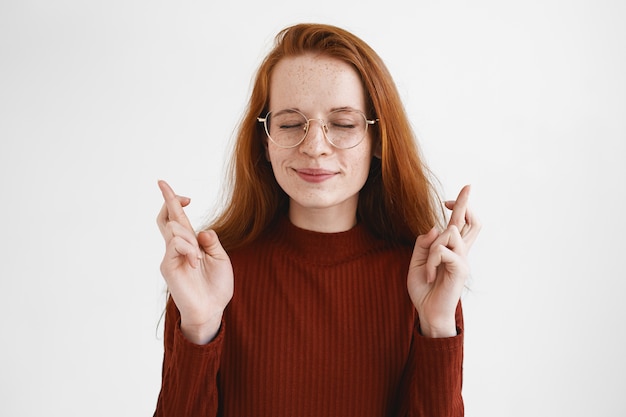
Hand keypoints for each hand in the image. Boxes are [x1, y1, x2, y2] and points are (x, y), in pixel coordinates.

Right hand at [156, 180, 233, 343]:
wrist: (211, 309)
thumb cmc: (216, 286)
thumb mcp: (220, 258)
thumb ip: (211, 242)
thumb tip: (202, 230)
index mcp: (190, 244)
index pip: (177, 219)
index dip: (174, 202)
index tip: (183, 195)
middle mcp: (177, 248)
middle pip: (166, 218)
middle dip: (169, 200)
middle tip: (172, 190)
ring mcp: (171, 256)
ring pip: (174, 230)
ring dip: (189, 238)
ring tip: (199, 257)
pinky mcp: (168, 266)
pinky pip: (175, 245)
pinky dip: (188, 249)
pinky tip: (196, 261)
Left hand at [407, 185, 480, 337]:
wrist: (428, 312)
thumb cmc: (424, 288)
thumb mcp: (416, 262)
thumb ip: (423, 244)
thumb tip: (435, 228)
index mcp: (450, 249)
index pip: (461, 223)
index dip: (460, 206)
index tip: (452, 197)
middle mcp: (460, 252)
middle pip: (471, 222)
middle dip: (466, 203)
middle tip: (467, 188)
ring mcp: (462, 260)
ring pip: (449, 232)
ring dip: (432, 248)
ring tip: (427, 269)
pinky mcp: (460, 269)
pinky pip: (442, 251)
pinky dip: (430, 261)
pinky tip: (428, 275)